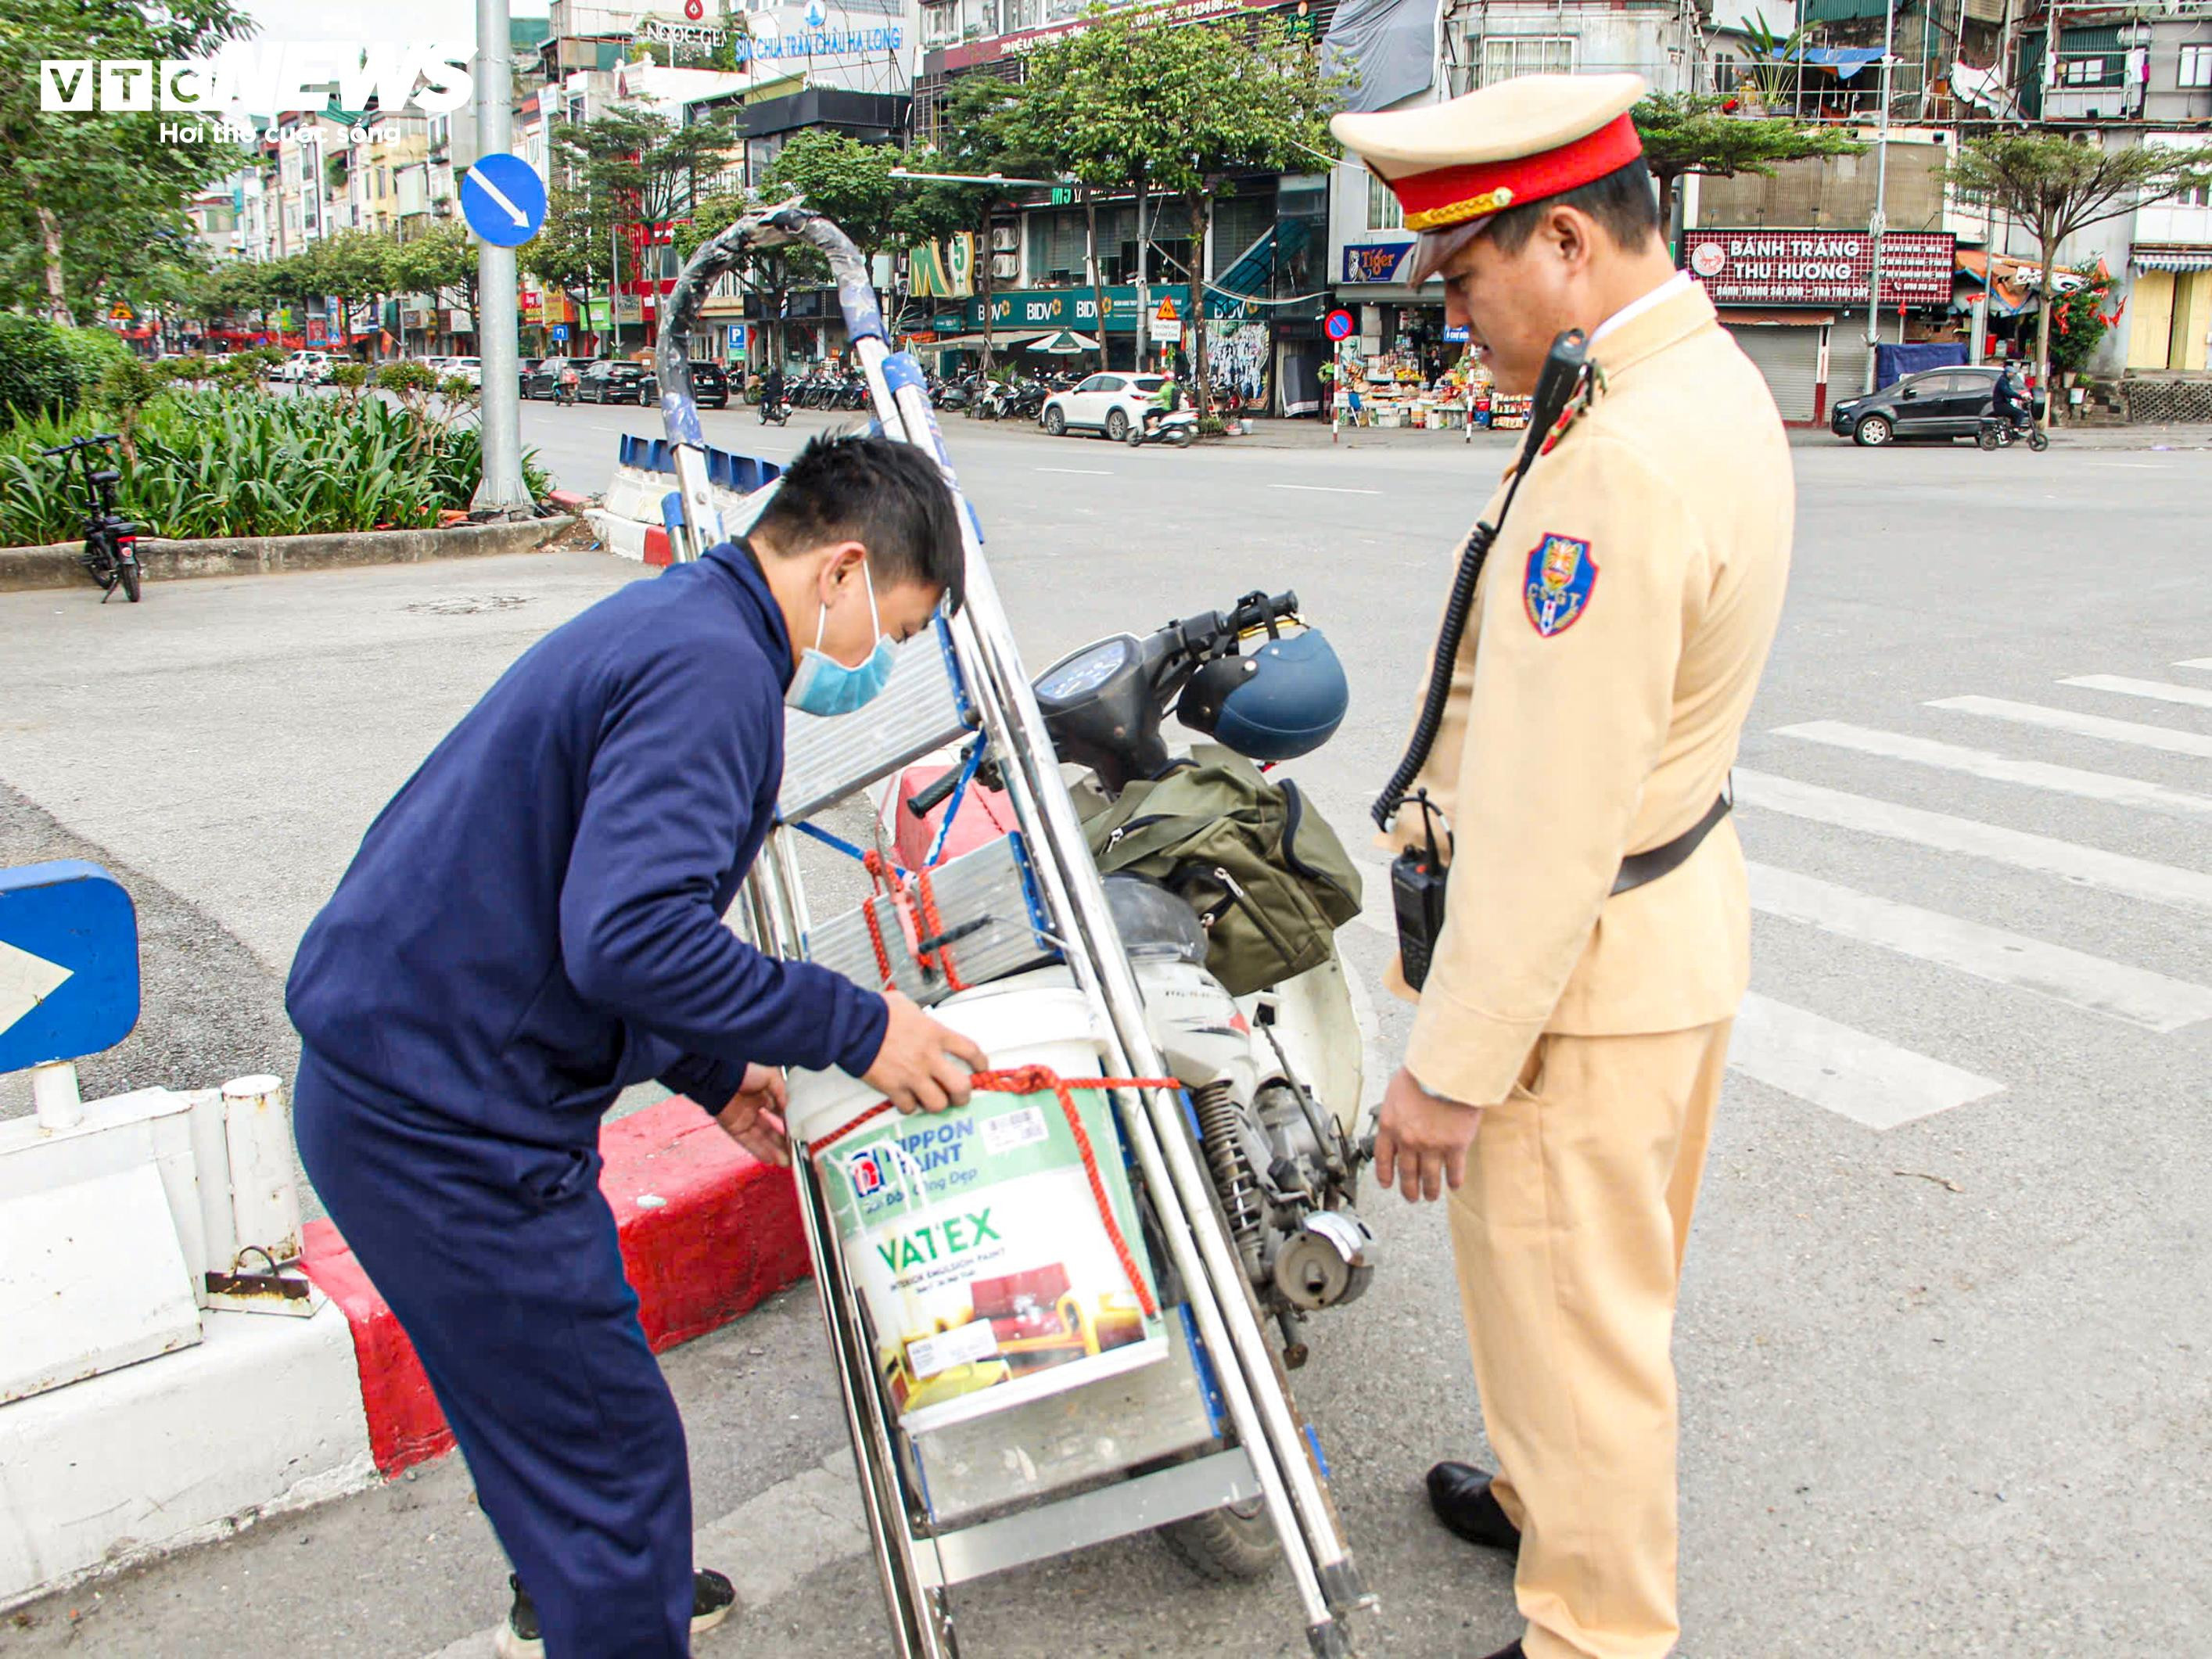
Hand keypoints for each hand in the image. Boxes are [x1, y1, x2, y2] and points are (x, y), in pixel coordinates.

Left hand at [713, 1064, 790, 1166]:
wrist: (720, 1075)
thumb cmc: (745, 1071)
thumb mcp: (771, 1076)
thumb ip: (782, 1093)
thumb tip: (791, 1109)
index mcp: (763, 1092)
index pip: (780, 1111)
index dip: (790, 1121)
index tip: (803, 1131)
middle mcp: (754, 1107)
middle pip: (771, 1128)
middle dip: (784, 1140)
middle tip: (798, 1151)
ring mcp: (744, 1118)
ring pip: (762, 1137)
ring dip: (775, 1149)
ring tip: (789, 1161)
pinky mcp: (734, 1128)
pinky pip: (749, 1141)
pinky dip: (760, 1150)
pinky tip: (772, 1160)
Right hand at [863, 992, 987, 1114]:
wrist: (853, 1024)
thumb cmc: (877, 1010)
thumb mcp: (907, 1006)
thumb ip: (920, 1018)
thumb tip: (920, 1021)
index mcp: (936, 1034)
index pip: (970, 1051)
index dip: (980, 1063)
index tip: (981, 1068)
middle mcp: (929, 1058)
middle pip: (961, 1087)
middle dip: (963, 1095)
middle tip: (958, 1095)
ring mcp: (912, 1075)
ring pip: (937, 1104)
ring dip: (936, 1103)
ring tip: (931, 1099)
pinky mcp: (893, 1088)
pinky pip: (909, 1107)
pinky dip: (909, 1106)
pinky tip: (906, 1100)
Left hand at [1372, 1066, 1482, 1202]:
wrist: (1448, 1071)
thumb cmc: (1423, 1073)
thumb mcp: (1397, 1090)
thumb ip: (1395, 1110)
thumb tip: (1396, 1119)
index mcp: (1390, 1126)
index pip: (1383, 1158)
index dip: (1385, 1174)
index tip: (1387, 1184)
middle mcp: (1408, 1140)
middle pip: (1406, 1173)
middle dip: (1408, 1189)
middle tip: (1412, 1197)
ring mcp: (1432, 1145)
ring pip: (1429, 1178)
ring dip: (1430, 1190)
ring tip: (1431, 1196)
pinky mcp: (1455, 1146)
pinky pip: (1454, 1171)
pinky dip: (1453, 1181)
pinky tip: (1453, 1185)